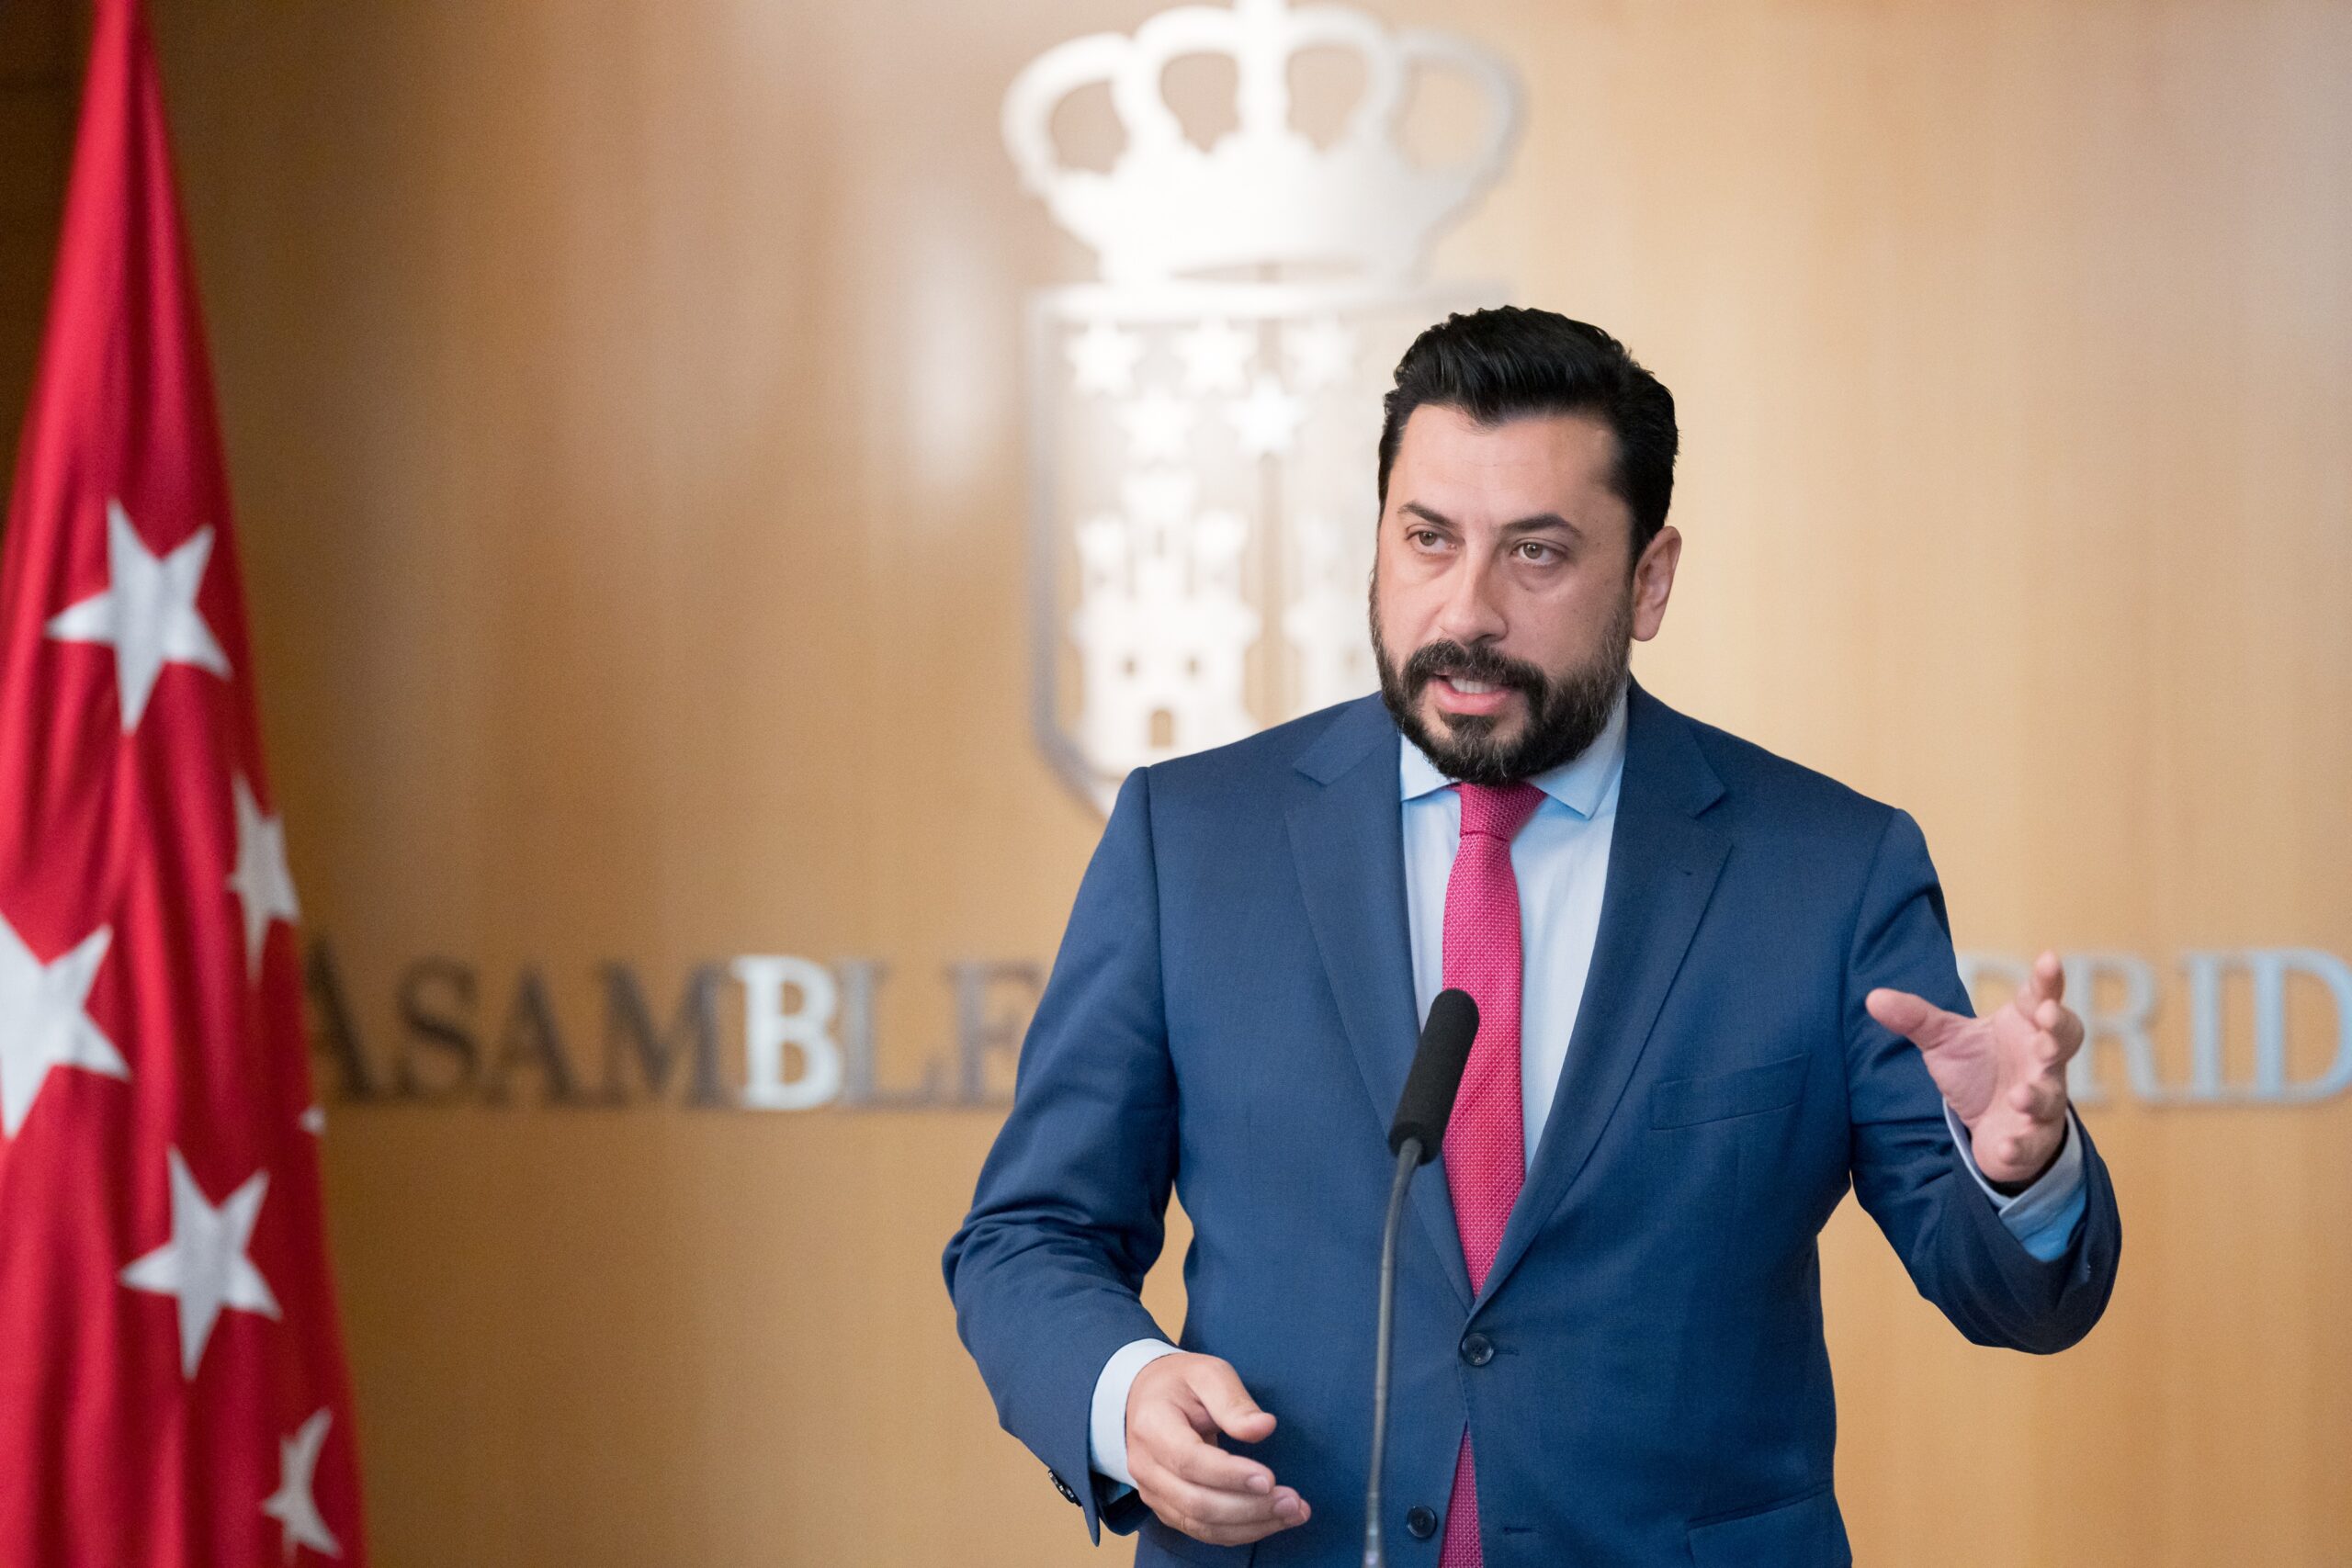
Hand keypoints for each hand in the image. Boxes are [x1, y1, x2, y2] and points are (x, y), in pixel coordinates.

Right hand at [1124, 1351, 1309, 1546]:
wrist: (1147, 1398)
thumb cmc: (1181, 1383)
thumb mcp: (1208, 1374)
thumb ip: (1234, 1402)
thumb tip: (1264, 1427)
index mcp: (1152, 1426)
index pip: (1190, 1461)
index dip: (1230, 1475)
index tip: (1269, 1478)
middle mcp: (1146, 1466)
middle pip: (1197, 1502)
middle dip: (1250, 1507)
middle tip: (1293, 1501)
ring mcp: (1153, 1492)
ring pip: (1202, 1524)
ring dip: (1251, 1525)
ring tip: (1292, 1514)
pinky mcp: (1167, 1508)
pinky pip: (1203, 1531)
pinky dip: (1241, 1531)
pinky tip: (1273, 1521)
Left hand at [1865, 949, 2084, 1185]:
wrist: (1991, 1125)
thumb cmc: (1979, 1069)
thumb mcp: (1945, 1040)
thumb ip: (1916, 1018)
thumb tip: (1872, 997)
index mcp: (2025, 1026)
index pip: (2042, 997)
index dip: (2048, 980)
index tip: (2048, 958)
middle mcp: (2043, 1061)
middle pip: (2065, 1039)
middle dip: (2058, 1029)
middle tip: (2046, 1017)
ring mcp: (2043, 1100)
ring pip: (2052, 1095)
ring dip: (2037, 1095)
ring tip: (2019, 1094)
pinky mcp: (2033, 1139)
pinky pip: (2032, 1143)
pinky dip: (2020, 1146)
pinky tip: (2005, 1147)